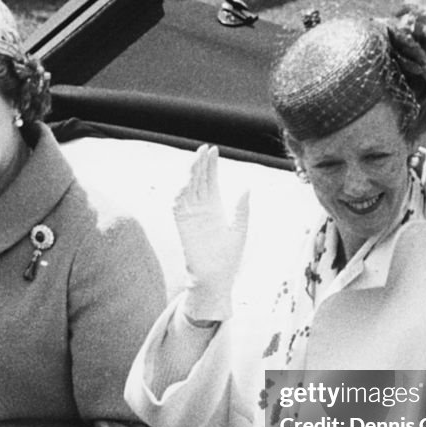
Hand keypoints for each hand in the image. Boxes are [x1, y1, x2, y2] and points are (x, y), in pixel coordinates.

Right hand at [173, 144, 249, 321]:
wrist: (217, 278)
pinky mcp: (183, 227)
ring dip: (190, 175)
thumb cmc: (229, 257)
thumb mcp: (239, 229)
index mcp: (215, 207)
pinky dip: (180, 194)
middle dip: (200, 164)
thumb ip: (241, 209)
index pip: (210, 180)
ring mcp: (191, 217)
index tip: (213, 149)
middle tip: (204, 149)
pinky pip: (178, 207)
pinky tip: (186, 183)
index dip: (211, 165)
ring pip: (188, 190)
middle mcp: (201, 209)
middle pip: (198, 181)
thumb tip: (246, 187)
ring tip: (196, 160)